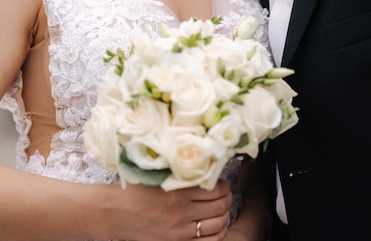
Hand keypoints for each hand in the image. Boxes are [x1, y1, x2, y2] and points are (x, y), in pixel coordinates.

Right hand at [110, 179, 232, 240]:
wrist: (116, 213)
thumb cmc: (137, 190)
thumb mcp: (159, 174)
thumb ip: (181, 172)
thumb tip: (205, 163)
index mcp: (177, 190)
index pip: (215, 188)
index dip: (224, 184)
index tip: (222, 182)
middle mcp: (181, 212)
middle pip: (220, 206)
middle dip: (228, 199)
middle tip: (226, 194)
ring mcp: (179, 231)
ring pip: (218, 224)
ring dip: (225, 215)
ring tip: (223, 209)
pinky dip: (219, 233)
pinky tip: (217, 225)